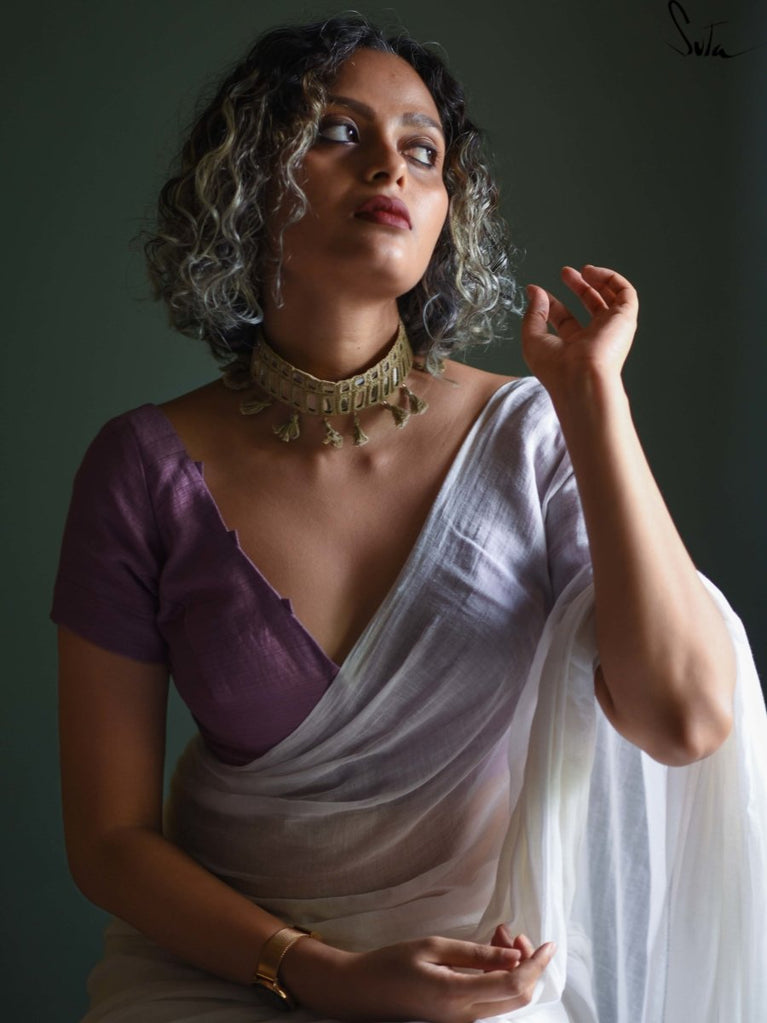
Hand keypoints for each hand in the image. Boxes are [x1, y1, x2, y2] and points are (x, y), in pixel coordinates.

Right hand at [280, 929, 555, 1022]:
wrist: (362, 993)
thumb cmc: (391, 964)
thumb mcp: (432, 947)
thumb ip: (475, 954)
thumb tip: (511, 955)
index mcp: (457, 997)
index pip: (514, 985)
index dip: (536, 964)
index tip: (548, 943)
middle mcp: (465, 1018)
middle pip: (517, 998)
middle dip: (526, 964)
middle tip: (510, 932)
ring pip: (506, 1001)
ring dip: (512, 969)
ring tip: (496, 936)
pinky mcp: (457, 1020)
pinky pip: (490, 1001)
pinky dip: (498, 978)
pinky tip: (488, 955)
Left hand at [521, 265, 638, 395]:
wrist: (581, 379)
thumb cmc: (556, 369)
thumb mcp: (533, 339)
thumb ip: (533, 314)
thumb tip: (535, 292)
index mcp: (574, 347)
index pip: (565, 319)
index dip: (552, 303)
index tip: (537, 290)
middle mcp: (595, 338)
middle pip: (590, 306)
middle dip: (578, 286)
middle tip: (565, 272)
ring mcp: (612, 328)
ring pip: (611, 298)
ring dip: (597, 280)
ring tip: (583, 270)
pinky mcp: (625, 319)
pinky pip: (625, 292)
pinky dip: (611, 278)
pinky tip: (594, 272)